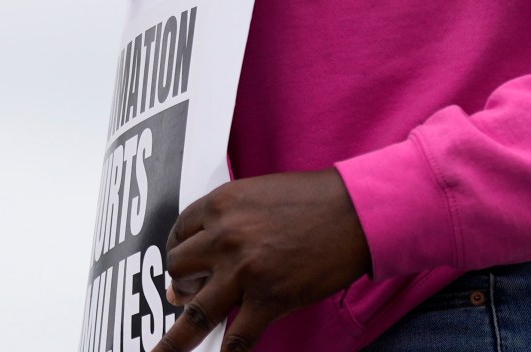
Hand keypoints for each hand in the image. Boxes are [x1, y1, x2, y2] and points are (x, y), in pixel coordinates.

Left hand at [151, 170, 371, 351]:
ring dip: (173, 341)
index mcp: (221, 204)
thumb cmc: (314, 198)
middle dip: (181, 285)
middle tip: (188, 294)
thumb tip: (206, 256)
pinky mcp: (268, 299)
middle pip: (177, 269)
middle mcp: (225, 237)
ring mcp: (244, 271)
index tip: (184, 264)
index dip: (179, 250)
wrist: (357, 210)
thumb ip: (230, 219)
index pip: (179, 232)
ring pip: (193, 312)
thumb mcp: (261, 194)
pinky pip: (237, 340)